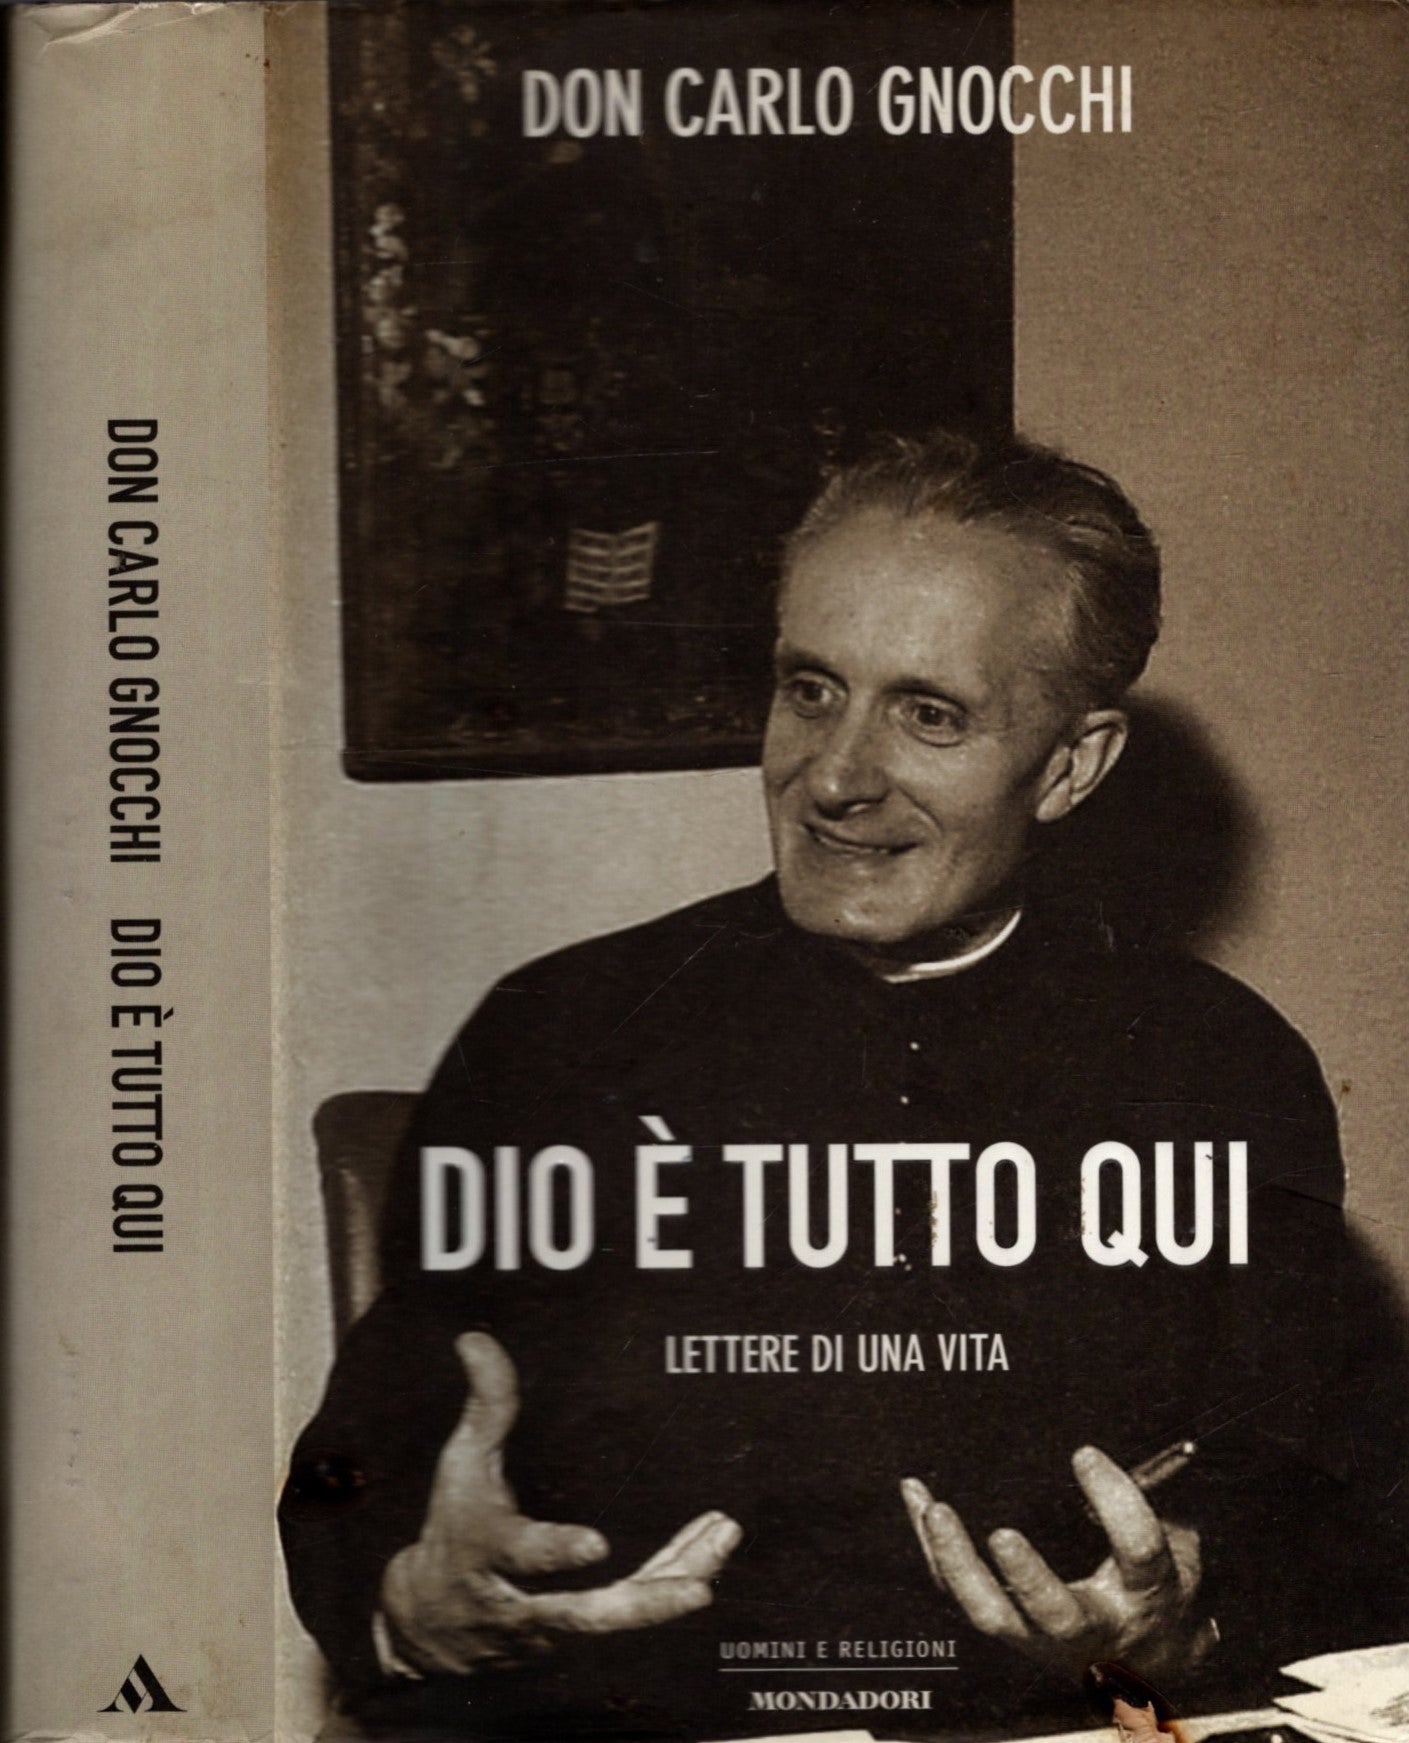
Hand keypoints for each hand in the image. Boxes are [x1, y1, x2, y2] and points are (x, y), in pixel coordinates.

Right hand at [381, 1331, 741, 1674]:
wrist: (432, 1623)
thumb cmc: (456, 1525)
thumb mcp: (461, 1463)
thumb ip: (484, 1404)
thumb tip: (475, 1337)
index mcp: (490, 1553)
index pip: (522, 1556)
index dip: (556, 1552)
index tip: (597, 1546)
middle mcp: (522, 1602)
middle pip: (585, 1615)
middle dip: (644, 1603)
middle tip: (699, 1590)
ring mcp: (553, 1628)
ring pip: (621, 1617)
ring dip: (676, 1584)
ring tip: (725, 1540)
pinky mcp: (577, 1636)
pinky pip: (630, 1611)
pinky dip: (671, 1579)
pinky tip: (710, 1552)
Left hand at [901, 1444, 1212, 1680]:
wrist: (1140, 1657)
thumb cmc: (1154, 1585)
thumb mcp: (1178, 1544)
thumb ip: (1154, 1497)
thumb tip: (1111, 1442)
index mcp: (1146, 1597)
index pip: (1140, 1555)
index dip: (1117, 1503)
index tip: (1084, 1453)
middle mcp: (1092, 1626)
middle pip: (1056, 1616)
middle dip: (1028, 1579)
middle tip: (1002, 1535)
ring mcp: (1040, 1634)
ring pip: (990, 1614)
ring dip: (958, 1564)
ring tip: (936, 1510)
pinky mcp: (1003, 1622)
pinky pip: (956, 1590)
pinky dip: (931, 1545)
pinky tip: (916, 1493)